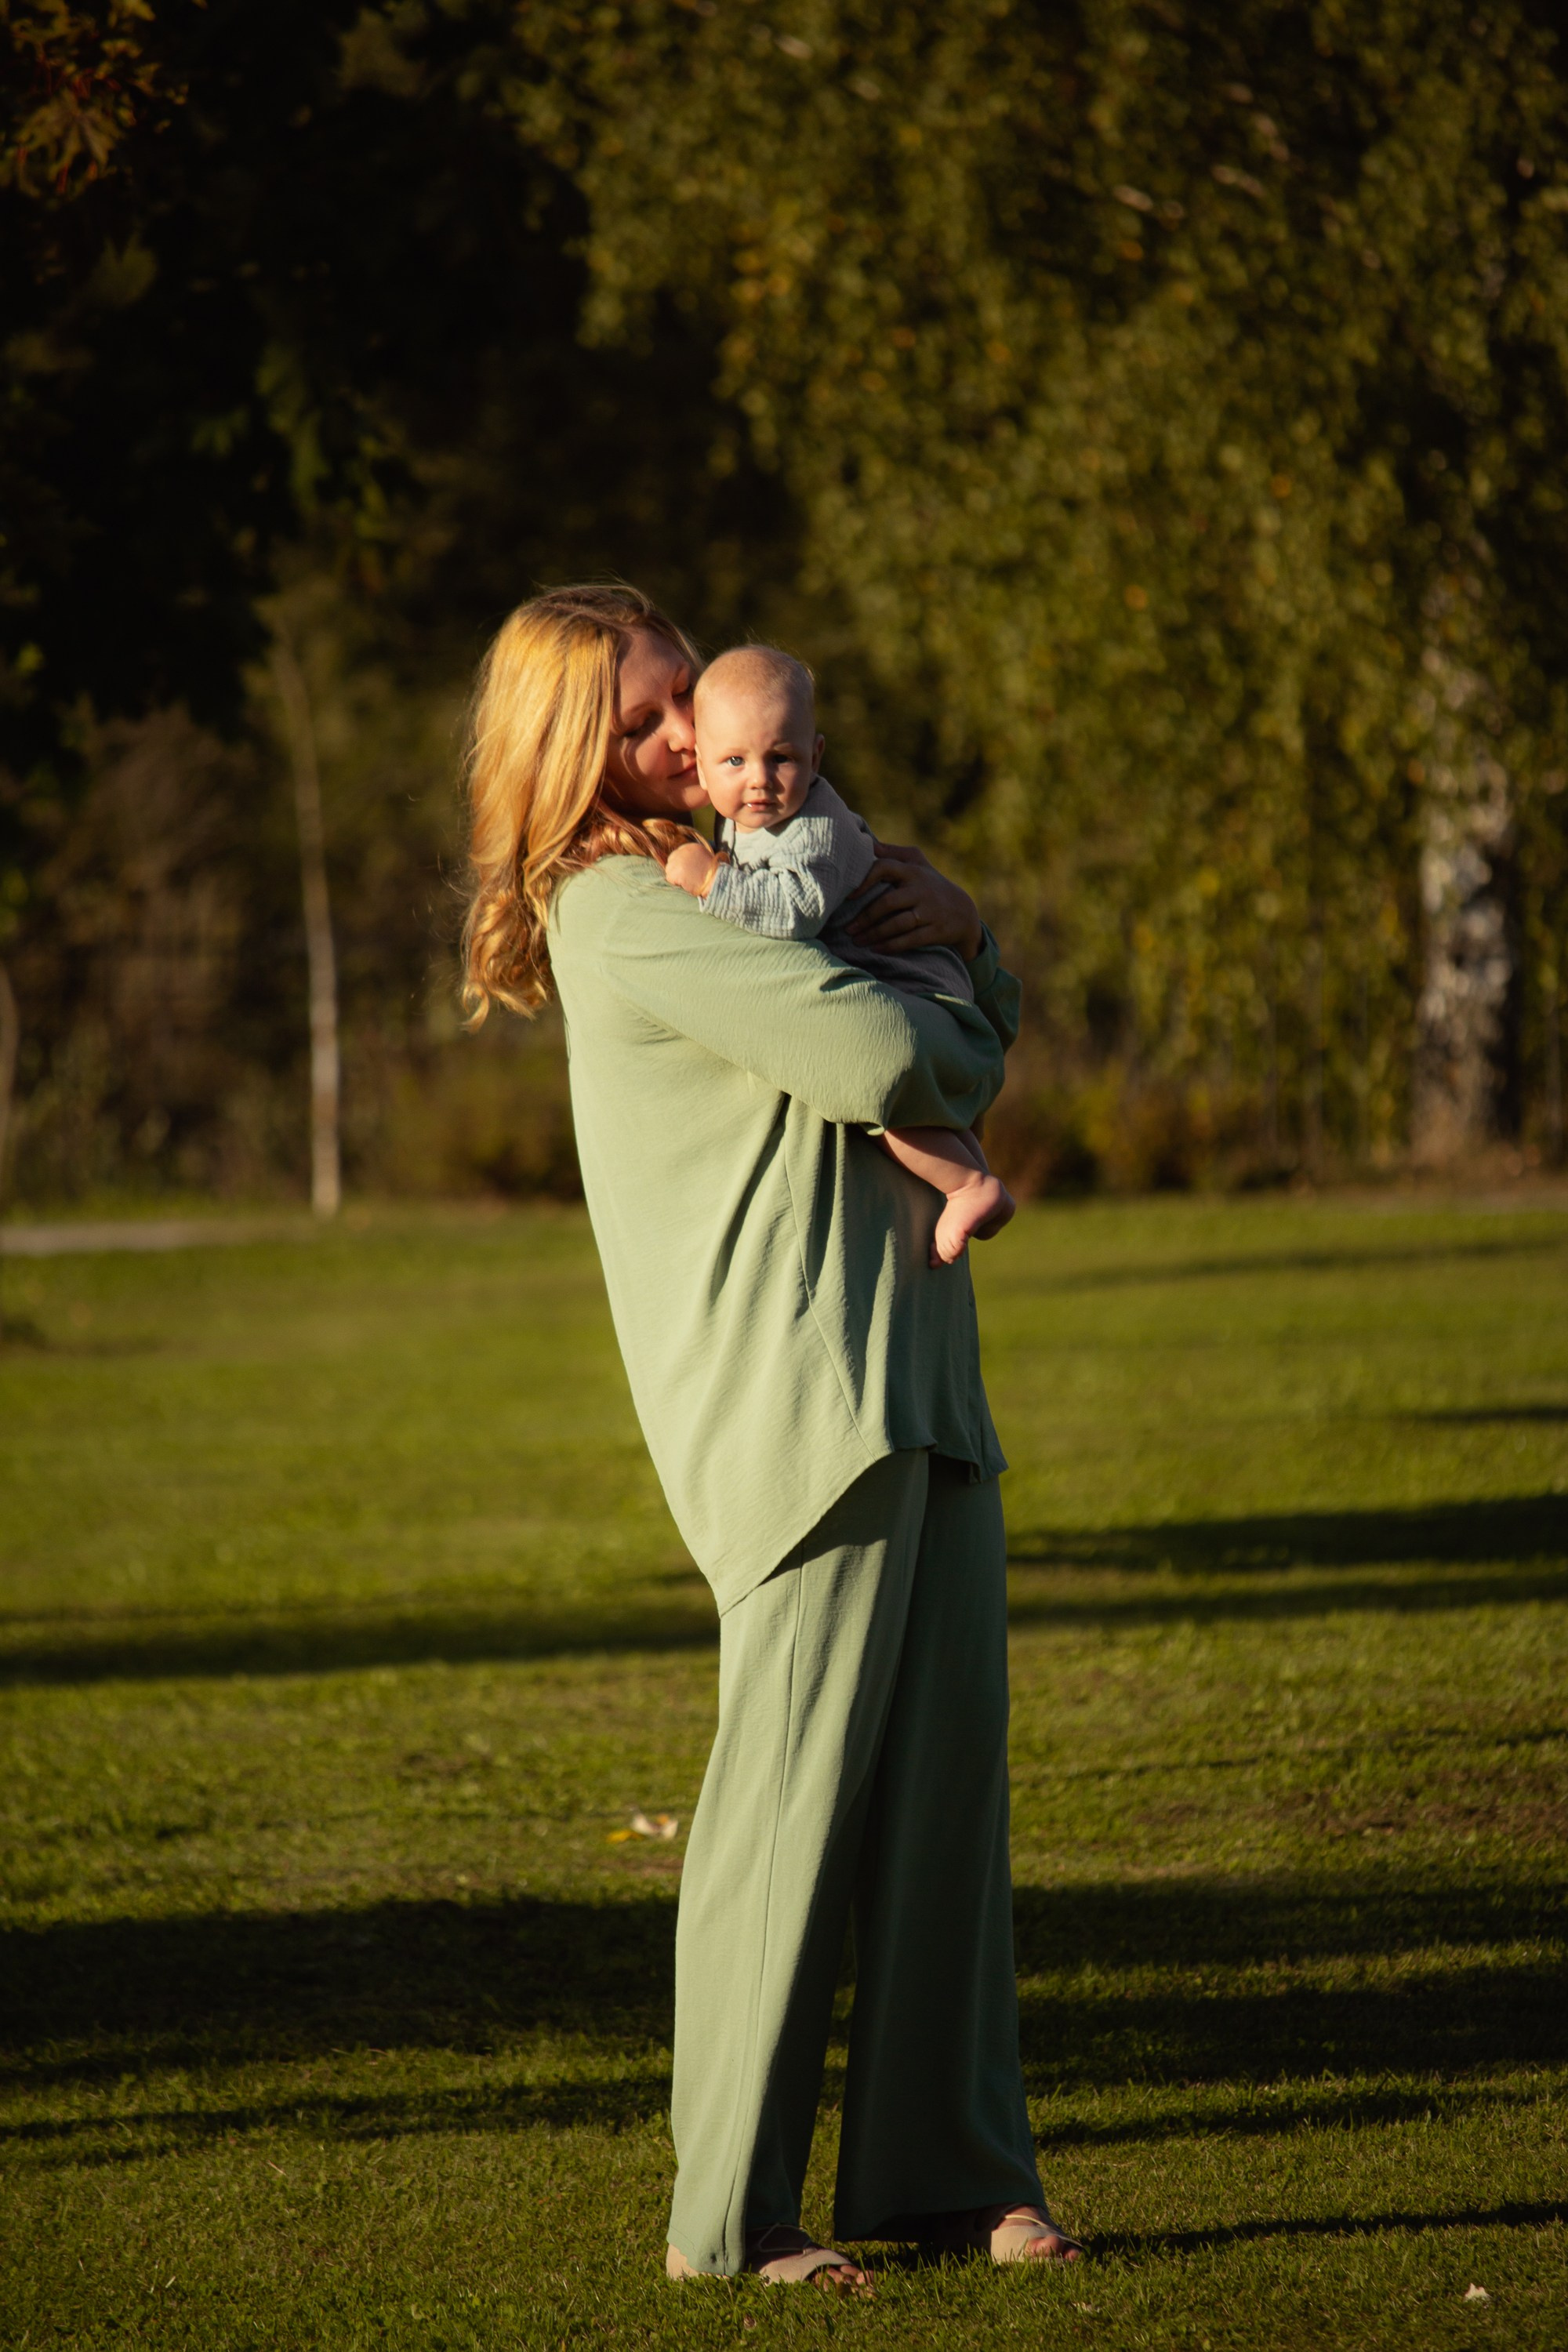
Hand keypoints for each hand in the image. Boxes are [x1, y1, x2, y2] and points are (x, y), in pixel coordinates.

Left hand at [665, 841, 720, 896]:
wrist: (717, 881)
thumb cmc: (712, 874)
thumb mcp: (703, 858)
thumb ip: (692, 857)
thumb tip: (680, 863)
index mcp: (691, 847)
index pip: (676, 854)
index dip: (680, 865)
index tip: (687, 872)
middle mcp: (684, 851)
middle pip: (671, 861)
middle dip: (676, 871)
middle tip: (687, 878)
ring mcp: (680, 861)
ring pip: (669, 870)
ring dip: (676, 877)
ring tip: (687, 881)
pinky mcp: (677, 871)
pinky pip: (670, 878)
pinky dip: (676, 883)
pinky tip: (686, 884)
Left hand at [842, 841, 983, 960]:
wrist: (963, 912)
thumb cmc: (930, 884)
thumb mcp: (918, 863)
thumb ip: (892, 853)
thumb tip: (868, 844)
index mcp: (913, 871)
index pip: (885, 867)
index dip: (865, 880)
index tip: (849, 896)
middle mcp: (921, 889)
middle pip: (888, 902)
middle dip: (865, 917)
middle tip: (847, 929)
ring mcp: (930, 911)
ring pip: (897, 924)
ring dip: (874, 934)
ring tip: (857, 941)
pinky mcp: (936, 931)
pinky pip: (910, 940)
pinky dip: (891, 946)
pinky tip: (875, 949)